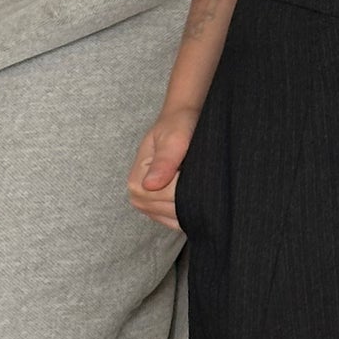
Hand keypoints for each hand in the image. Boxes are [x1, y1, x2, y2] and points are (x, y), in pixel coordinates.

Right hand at [129, 107, 199, 231]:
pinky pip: (180, 220)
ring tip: (199, 179)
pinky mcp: (161, 210)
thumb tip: (150, 186)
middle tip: (202, 173)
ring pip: (179, 218)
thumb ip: (164, 161)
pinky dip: (192, 209)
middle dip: (193, 195)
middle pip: (174, 211)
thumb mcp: (174, 138)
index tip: (196, 167)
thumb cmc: (178, 124)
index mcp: (136, 182)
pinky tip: (197, 191)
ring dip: (194, 202)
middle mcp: (138, 198)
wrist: (182, 119)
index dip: (189, 185)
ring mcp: (149, 207)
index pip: (170, 198)